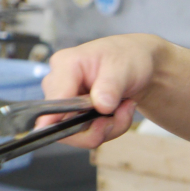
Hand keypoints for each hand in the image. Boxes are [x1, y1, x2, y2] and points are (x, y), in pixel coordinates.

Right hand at [40, 35, 162, 146]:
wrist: (135, 65)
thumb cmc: (126, 57)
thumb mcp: (123, 66)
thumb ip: (111, 85)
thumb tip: (101, 106)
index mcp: (65, 65)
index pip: (54, 98)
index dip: (58, 118)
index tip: (73, 129)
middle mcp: (58, 85)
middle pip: (62, 123)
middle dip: (97, 127)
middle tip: (124, 112)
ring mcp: (65, 103)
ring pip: (77, 133)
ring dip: (108, 128)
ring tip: (126, 108)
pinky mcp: (75, 116)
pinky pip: (87, 134)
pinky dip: (109, 129)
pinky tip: (121, 112)